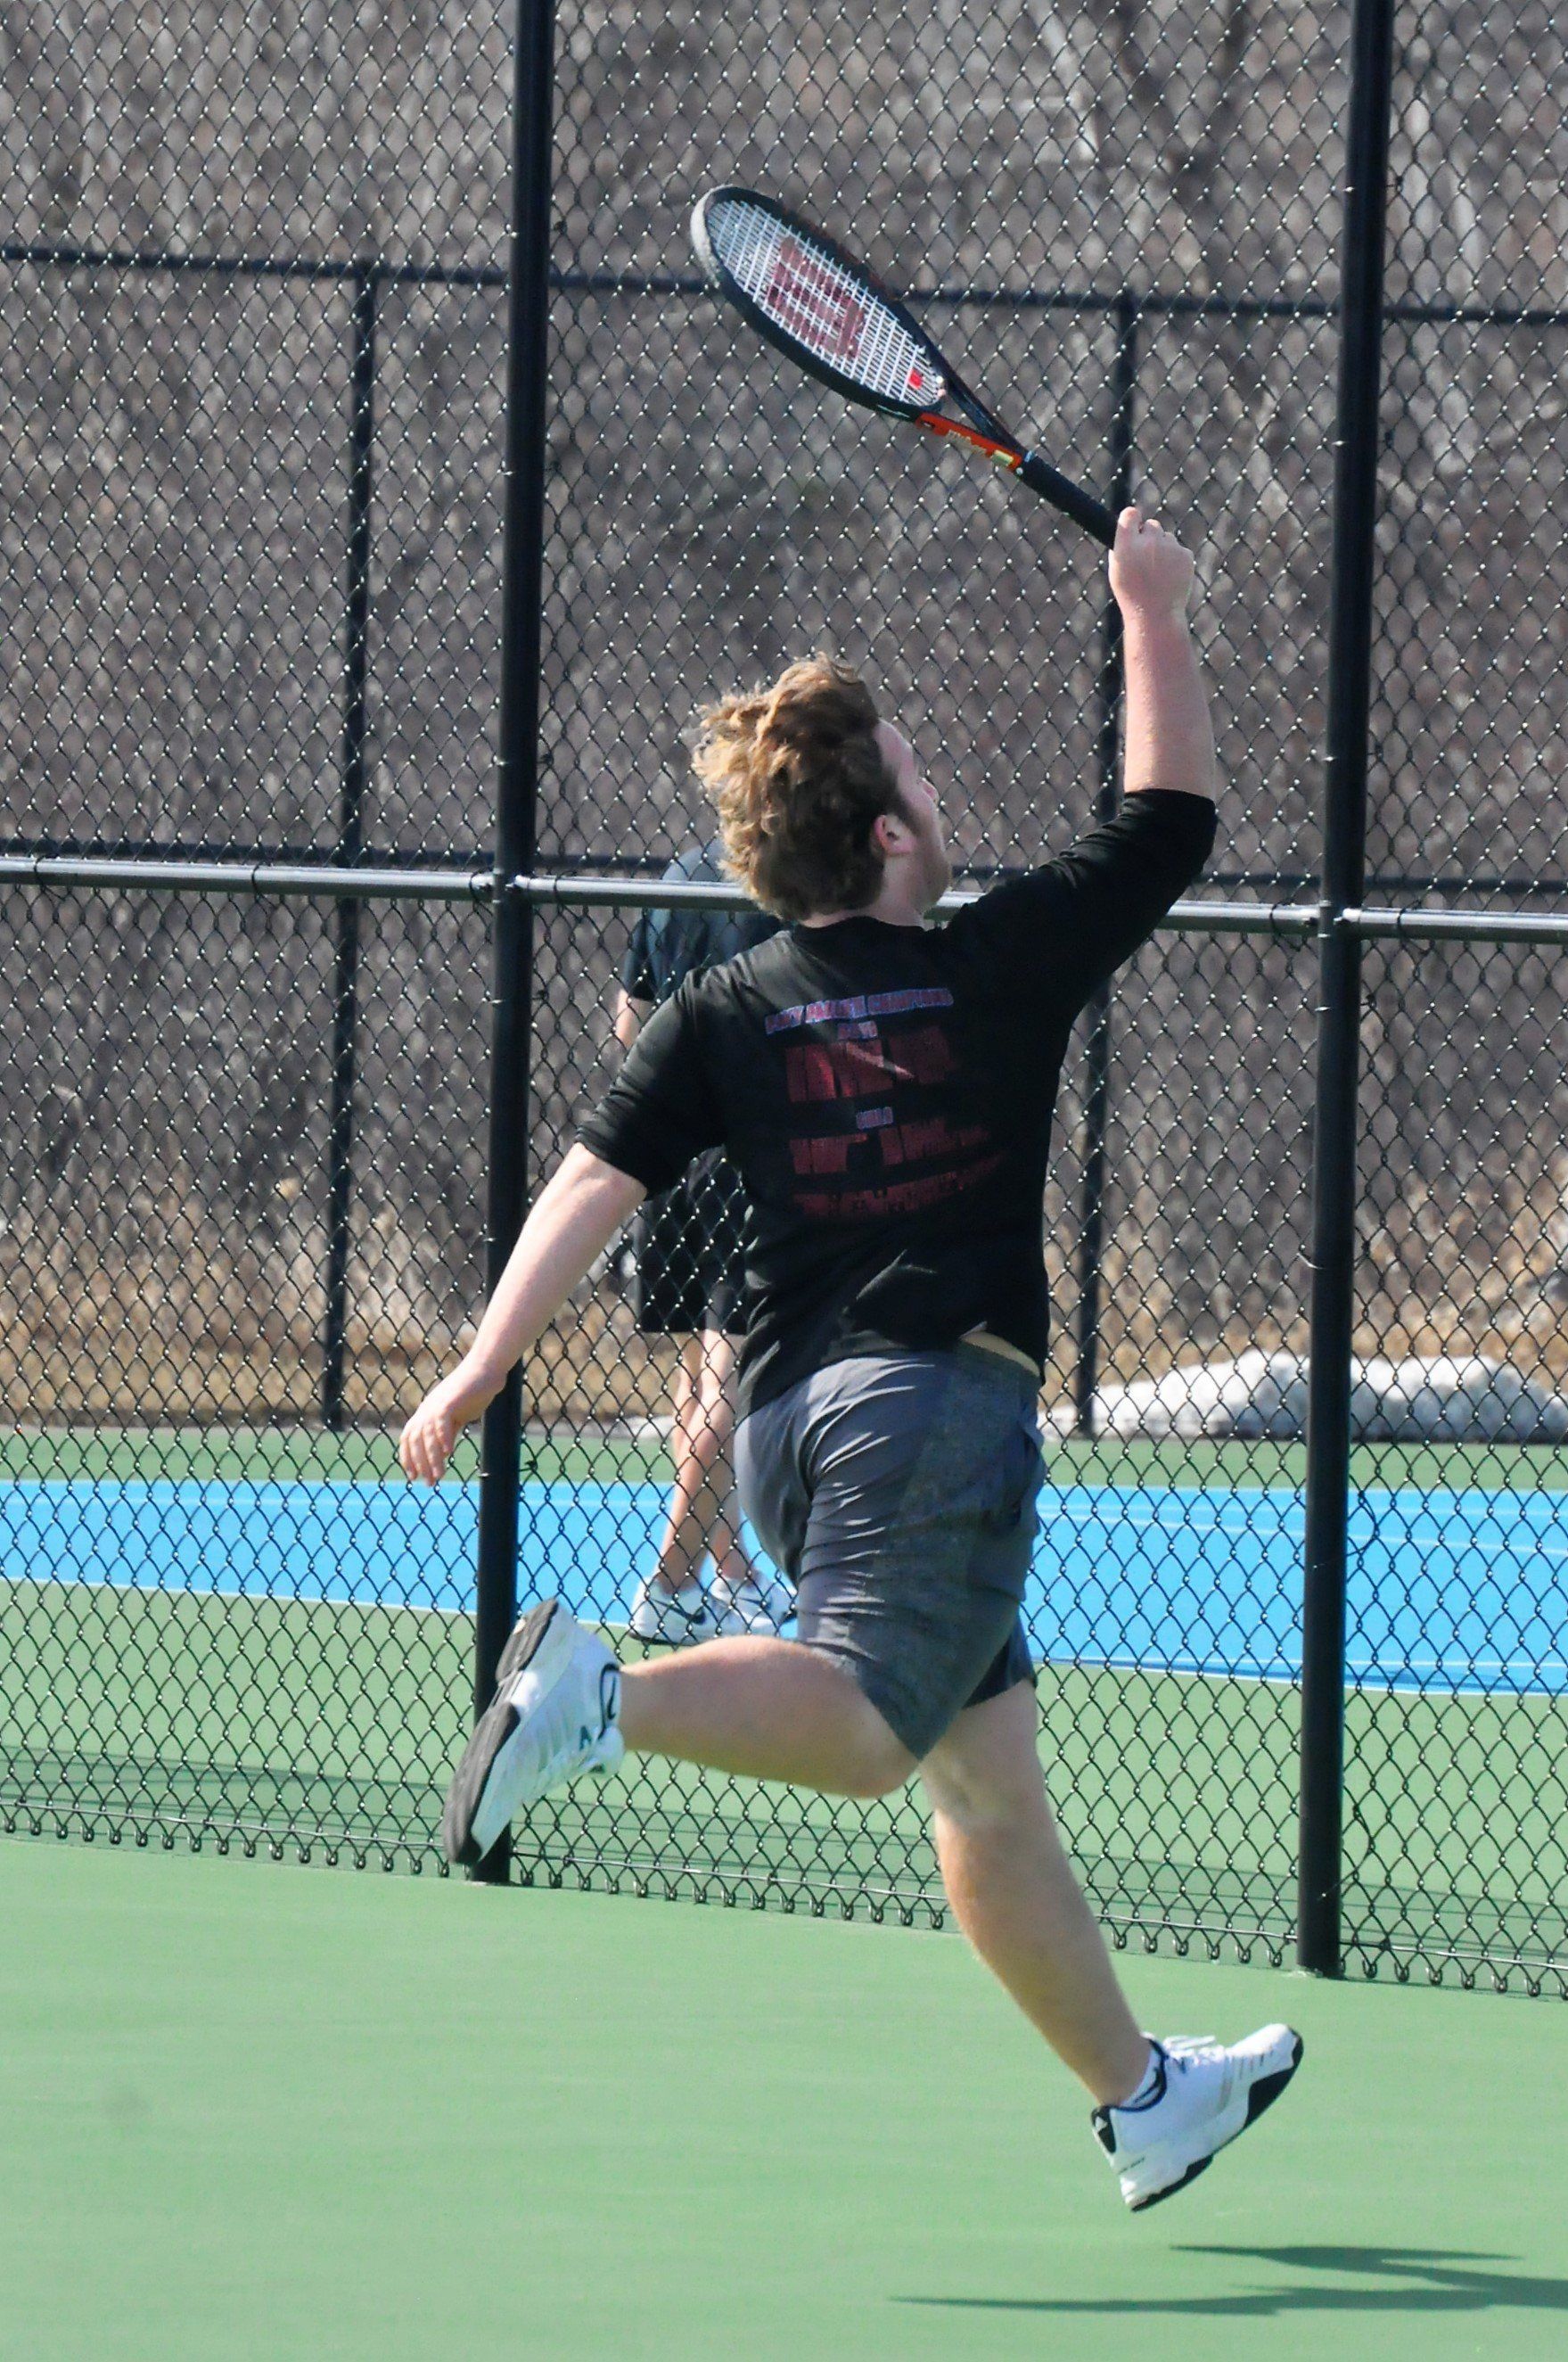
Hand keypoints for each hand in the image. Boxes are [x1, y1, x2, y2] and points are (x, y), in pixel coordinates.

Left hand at [398, 1359, 500, 1483]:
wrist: (485, 1370)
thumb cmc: (473, 1392)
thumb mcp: (457, 1416)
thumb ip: (447, 1432)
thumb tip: (442, 1453)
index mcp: (426, 1412)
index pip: (409, 1437)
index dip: (408, 1457)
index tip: (414, 1476)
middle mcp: (427, 1409)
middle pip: (416, 1440)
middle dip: (420, 1463)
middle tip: (429, 1482)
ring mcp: (437, 1404)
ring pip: (428, 1435)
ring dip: (432, 1457)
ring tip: (439, 1475)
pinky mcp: (449, 1401)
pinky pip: (441, 1422)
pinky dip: (443, 1437)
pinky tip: (449, 1452)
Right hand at [1108, 508, 1194, 624]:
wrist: (1155, 615)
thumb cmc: (1131, 596)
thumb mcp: (1116, 572)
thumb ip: (1121, 548)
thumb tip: (1128, 531)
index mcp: (1126, 545)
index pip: (1130, 514)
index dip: (1132, 518)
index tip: (1133, 522)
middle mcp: (1148, 541)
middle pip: (1151, 525)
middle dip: (1149, 536)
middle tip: (1146, 557)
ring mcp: (1169, 547)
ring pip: (1167, 537)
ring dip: (1163, 549)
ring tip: (1157, 573)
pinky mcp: (1185, 554)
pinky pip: (1179, 549)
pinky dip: (1175, 560)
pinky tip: (1169, 577)